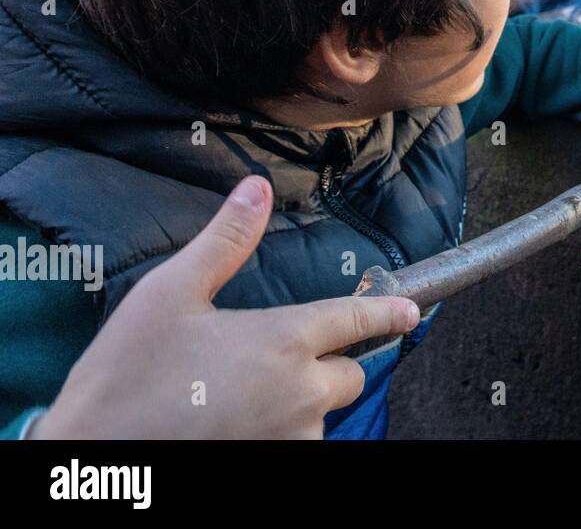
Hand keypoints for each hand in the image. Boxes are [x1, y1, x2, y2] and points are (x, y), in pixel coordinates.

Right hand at [30, 176, 419, 438]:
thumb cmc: (126, 375)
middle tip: (279, 360)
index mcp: (285, 342)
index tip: (410, 310)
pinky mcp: (273, 467)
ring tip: (242, 396)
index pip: (358, 319)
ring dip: (299, 404)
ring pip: (321, 415)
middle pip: (348, 375)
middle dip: (329, 364)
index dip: (387, 312)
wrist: (93, 454)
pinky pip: (297, 444)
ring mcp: (291, 438)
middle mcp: (301, 394)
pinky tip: (237, 423)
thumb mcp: (170, 293)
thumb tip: (256, 189)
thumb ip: (226, 241)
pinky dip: (279, 432)